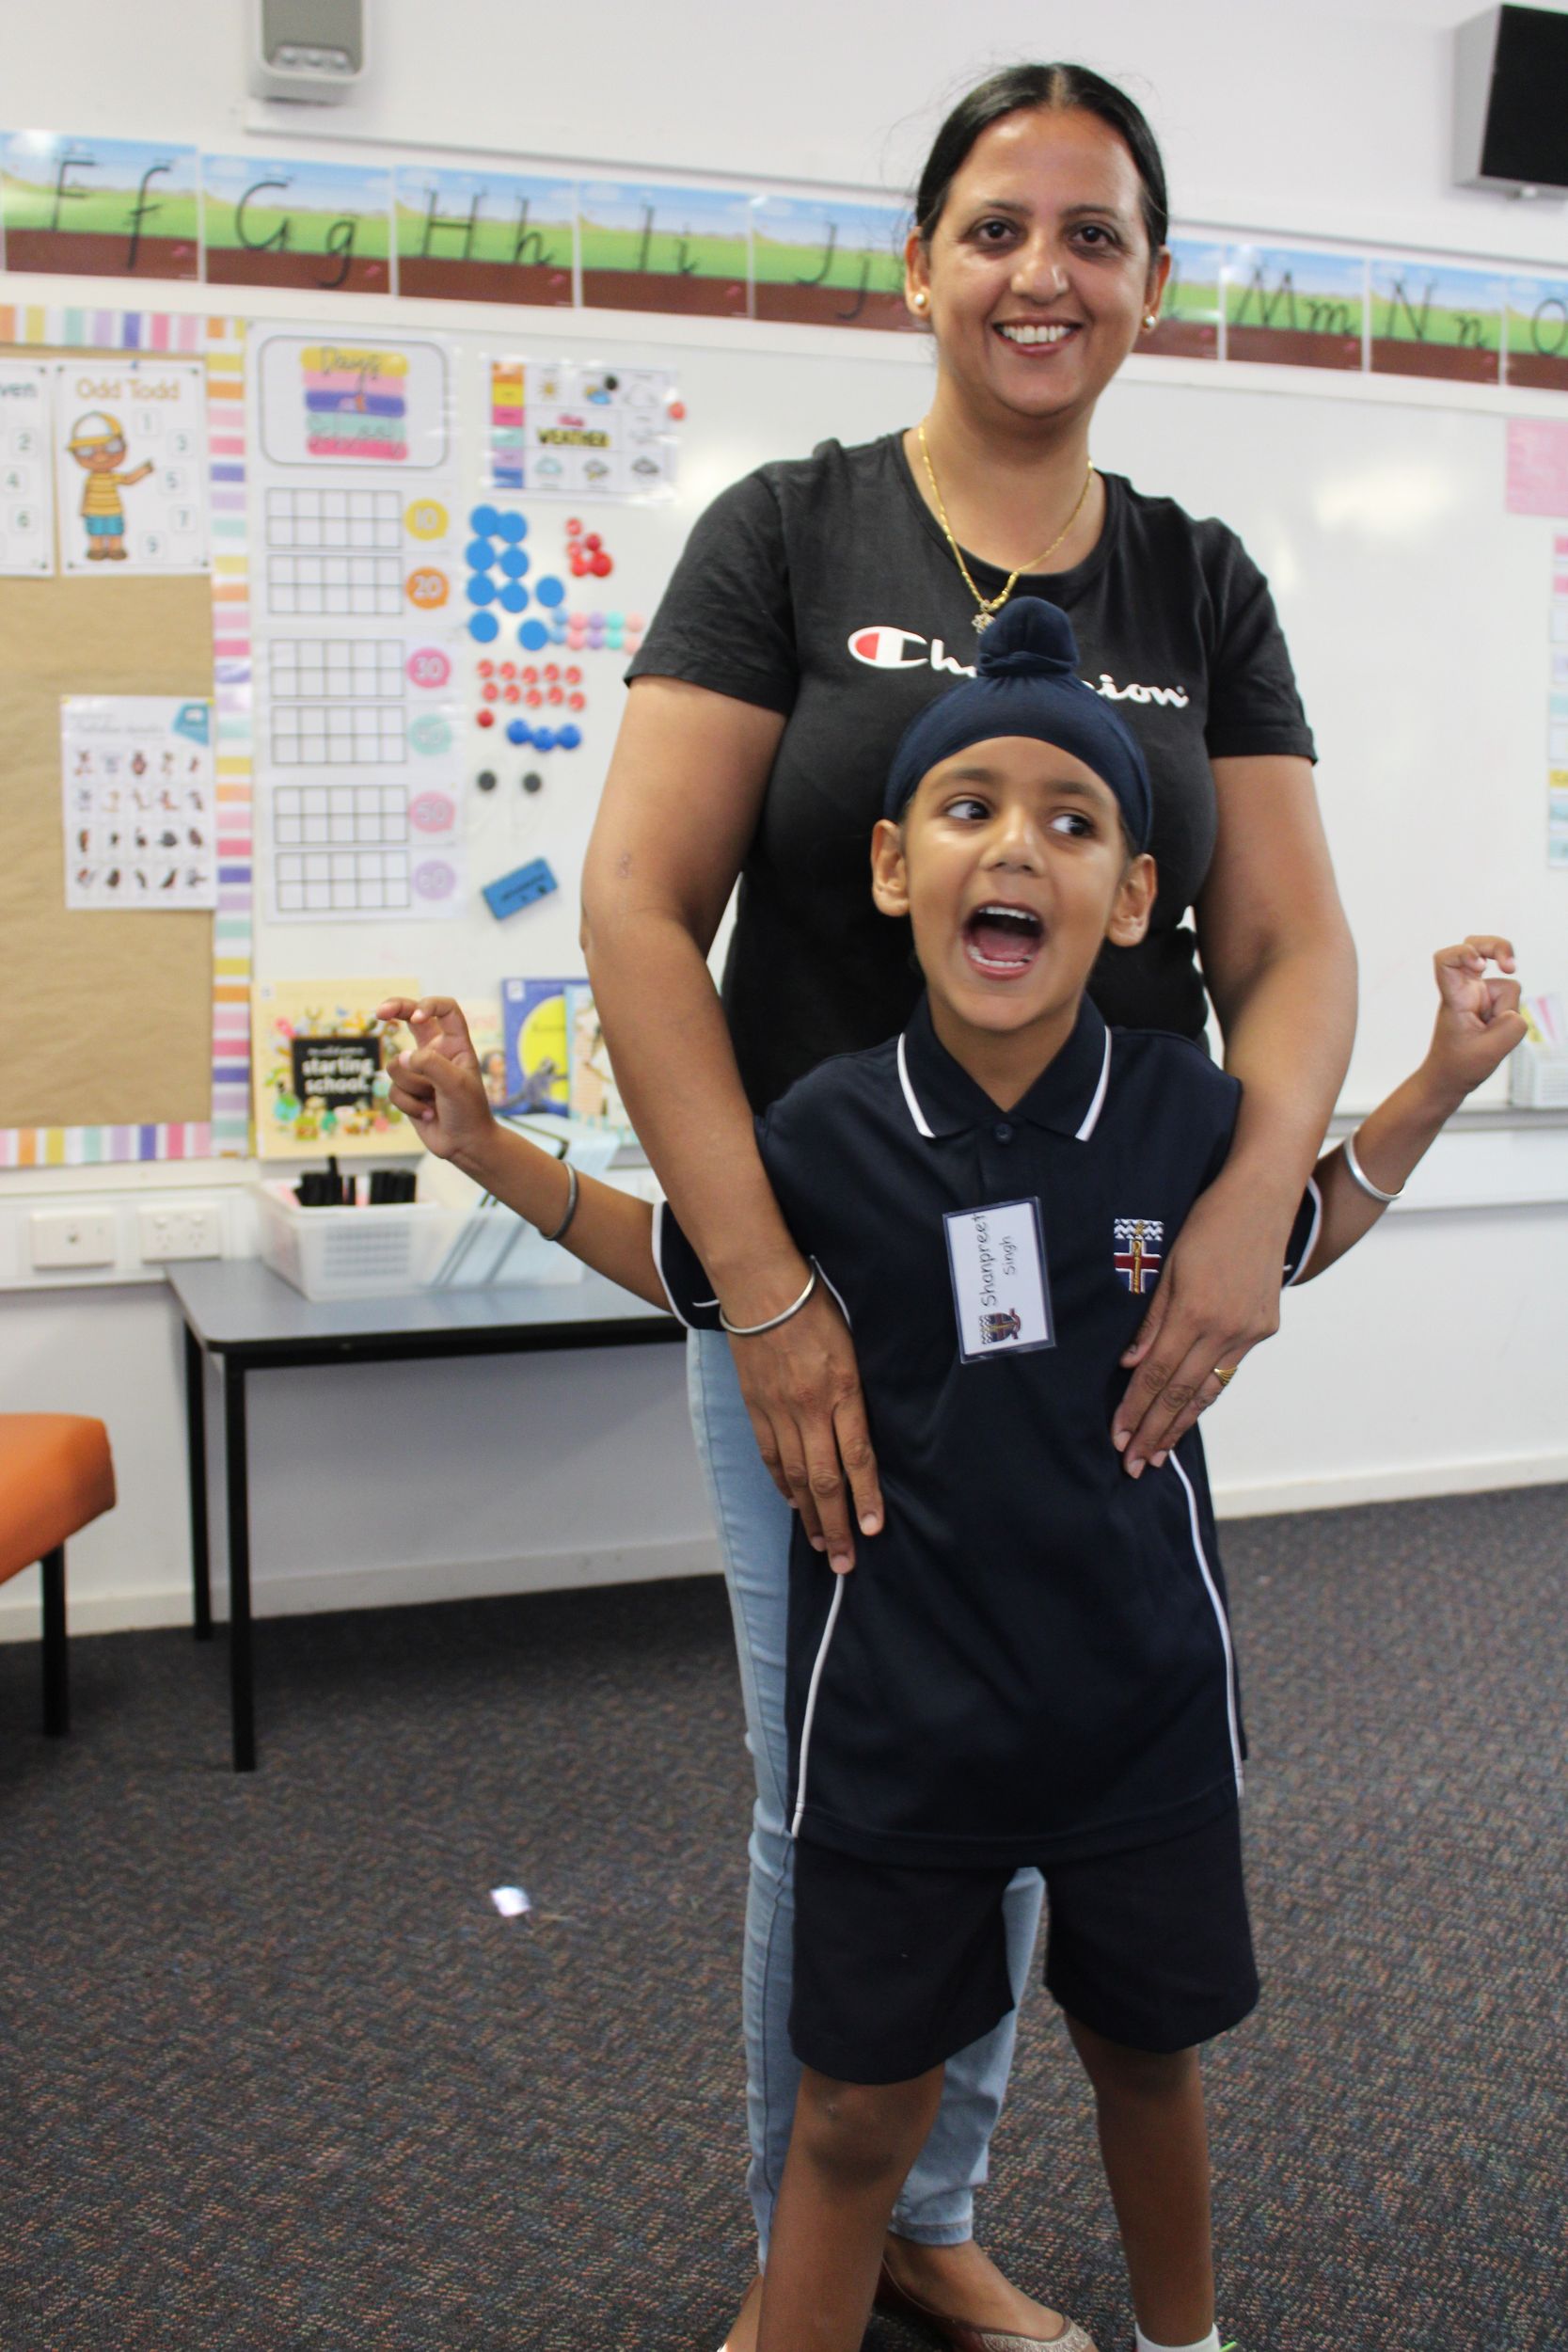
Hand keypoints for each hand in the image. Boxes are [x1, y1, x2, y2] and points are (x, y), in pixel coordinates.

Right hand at [376, 994, 492, 1163]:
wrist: (465, 1145)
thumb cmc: (469, 1111)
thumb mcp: (455, 1084)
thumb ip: (430, 1064)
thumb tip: (402, 1057)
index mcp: (456, 1045)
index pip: (446, 1010)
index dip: (429, 1005)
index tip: (417, 1016)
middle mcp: (436, 1053)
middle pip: (411, 1018)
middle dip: (394, 1010)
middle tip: (378, 1012)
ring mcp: (420, 1071)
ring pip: (397, 1065)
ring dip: (412, 1087)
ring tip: (433, 1102)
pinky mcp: (407, 1090)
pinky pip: (393, 1090)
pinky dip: (409, 1104)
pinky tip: (427, 1115)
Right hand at [727, 1278, 882, 1572]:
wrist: (760, 1285)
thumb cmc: (814, 1304)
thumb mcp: (853, 1341)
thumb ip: (860, 1385)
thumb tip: (869, 1426)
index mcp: (842, 1388)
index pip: (858, 1456)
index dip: (866, 1498)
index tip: (872, 1529)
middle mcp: (810, 1406)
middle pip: (825, 1479)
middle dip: (836, 1525)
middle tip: (845, 1562)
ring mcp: (778, 1410)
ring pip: (797, 1475)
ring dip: (810, 1514)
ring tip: (822, 1545)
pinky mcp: (756, 1406)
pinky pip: (770, 1455)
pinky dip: (783, 1483)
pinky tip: (793, 1502)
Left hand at [1112, 1171, 1286, 1475]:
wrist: (1263, 1201)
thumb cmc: (1207, 1224)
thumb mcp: (1168, 1265)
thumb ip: (1152, 1319)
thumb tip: (1132, 1365)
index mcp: (1196, 1312)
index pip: (1157, 1374)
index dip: (1136, 1409)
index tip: (1118, 1437)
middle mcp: (1225, 1329)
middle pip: (1182, 1393)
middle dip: (1155, 1432)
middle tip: (1134, 1465)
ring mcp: (1248, 1332)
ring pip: (1209, 1390)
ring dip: (1181, 1424)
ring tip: (1160, 1453)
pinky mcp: (1263, 1329)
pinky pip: (1228, 1371)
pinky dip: (1206, 1396)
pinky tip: (1190, 1414)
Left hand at [1421, 936, 1527, 1103]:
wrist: (1449, 1078)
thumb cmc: (1460, 1064)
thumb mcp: (1492, 1050)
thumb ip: (1512, 1025)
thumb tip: (1516, 1010)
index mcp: (1455, 998)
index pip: (1446, 960)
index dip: (1465, 953)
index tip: (1481, 967)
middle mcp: (1464, 989)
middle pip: (1476, 945)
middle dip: (1498, 947)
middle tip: (1511, 966)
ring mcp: (1477, 994)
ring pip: (1507, 984)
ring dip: (1508, 1007)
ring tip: (1492, 1029)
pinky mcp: (1488, 1001)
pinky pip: (1511, 998)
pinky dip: (1510, 1014)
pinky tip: (1496, 1029)